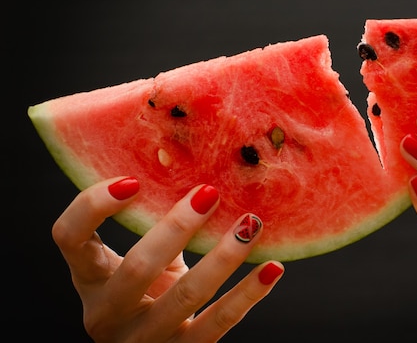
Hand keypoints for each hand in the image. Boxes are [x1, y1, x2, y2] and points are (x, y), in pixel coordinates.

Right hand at [52, 177, 283, 342]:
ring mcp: (142, 340)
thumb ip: (155, 225)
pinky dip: (248, 293)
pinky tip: (272, 268)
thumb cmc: (149, 292)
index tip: (134, 178)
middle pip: (136, 268)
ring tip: (250, 224)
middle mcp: (106, 313)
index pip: (69, 237)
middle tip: (211, 193)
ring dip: (223, 257)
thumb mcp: (143, 259)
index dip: (93, 205)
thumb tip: (199, 166)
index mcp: (90, 278)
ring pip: (185, 296)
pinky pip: (218, 322)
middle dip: (177, 228)